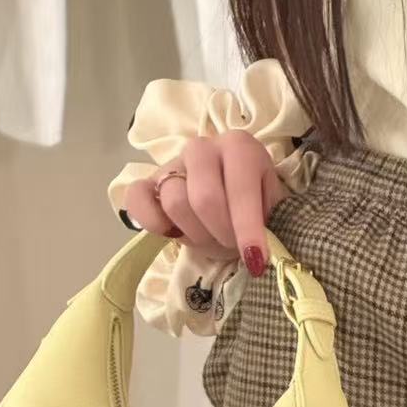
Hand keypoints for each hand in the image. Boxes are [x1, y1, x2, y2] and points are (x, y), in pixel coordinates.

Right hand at [122, 132, 291, 278]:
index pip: (240, 187)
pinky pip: (136, 197)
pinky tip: (171, 232)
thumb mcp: (269, 211)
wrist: (228, 203)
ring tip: (209, 236)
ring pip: (174, 201)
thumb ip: (266, 226)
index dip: (247, 227)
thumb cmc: (252, 207)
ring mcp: (172, 162)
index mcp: (239, 146)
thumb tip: (258, 255)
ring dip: (195, 232)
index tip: (256, 259)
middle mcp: (203, 147)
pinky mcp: (148, 181)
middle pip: (204, 198)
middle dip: (221, 232)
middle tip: (231, 244)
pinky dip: (151, 220)